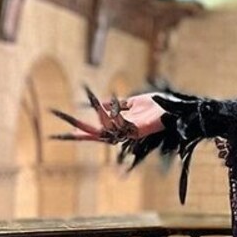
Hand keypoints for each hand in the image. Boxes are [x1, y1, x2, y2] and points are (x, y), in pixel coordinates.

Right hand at [50, 87, 166, 144]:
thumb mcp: (131, 102)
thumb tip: (98, 102)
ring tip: (88, 102)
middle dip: (79, 131)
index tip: (67, 132)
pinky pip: (117, 122)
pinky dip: (107, 113)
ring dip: (94, 113)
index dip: (82, 132)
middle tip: (62, 130)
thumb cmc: (156, 105)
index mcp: (120, 126)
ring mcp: (129, 132)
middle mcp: (122, 132)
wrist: (173, 107)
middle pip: (95, 135)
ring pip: (104, 127)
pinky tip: (100, 104)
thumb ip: (115, 104)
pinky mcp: (137, 130)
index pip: (97, 131)